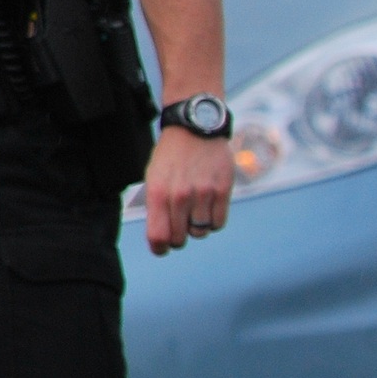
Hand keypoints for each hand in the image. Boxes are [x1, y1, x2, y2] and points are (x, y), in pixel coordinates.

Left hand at [144, 125, 235, 254]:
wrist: (195, 129)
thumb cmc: (172, 157)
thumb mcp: (154, 178)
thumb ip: (157, 207)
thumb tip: (162, 238)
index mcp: (158, 192)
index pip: (158, 236)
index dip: (159, 249)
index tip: (162, 249)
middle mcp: (180, 195)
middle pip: (180, 239)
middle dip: (178, 237)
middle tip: (179, 226)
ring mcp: (203, 194)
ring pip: (200, 232)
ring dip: (197, 227)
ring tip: (195, 211)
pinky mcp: (222, 191)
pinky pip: (218, 223)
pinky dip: (212, 221)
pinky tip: (208, 208)